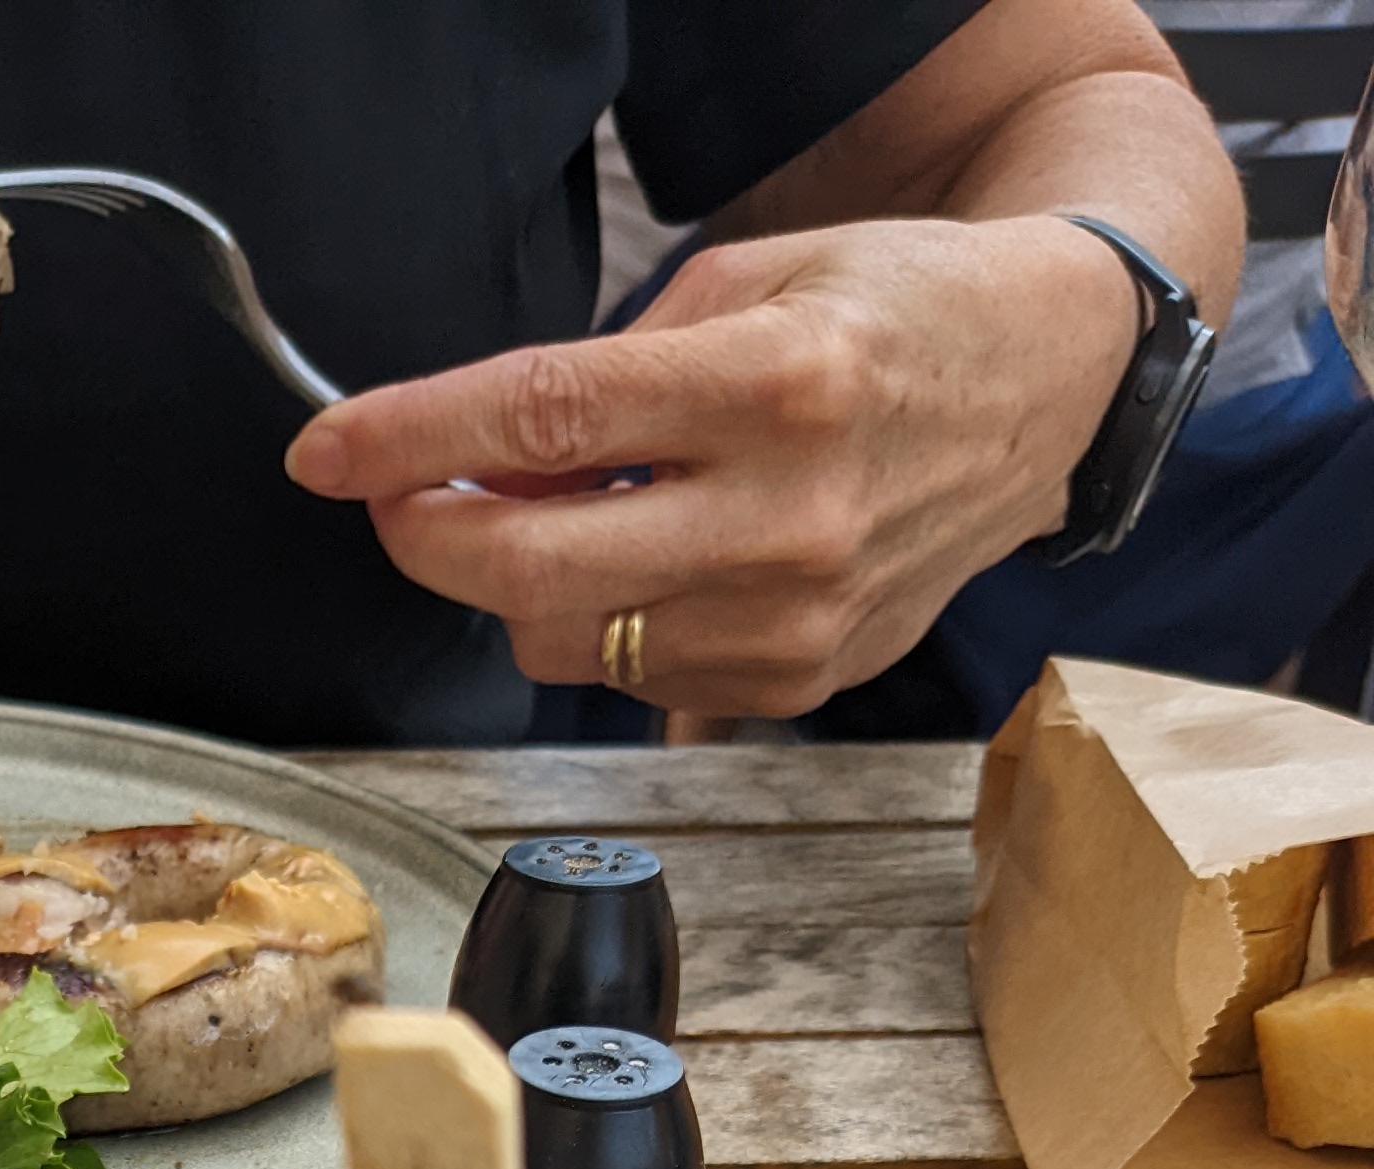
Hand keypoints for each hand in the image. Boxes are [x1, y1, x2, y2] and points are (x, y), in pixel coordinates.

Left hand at [284, 215, 1143, 717]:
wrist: (1048, 388)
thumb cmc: (899, 315)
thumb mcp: (755, 281)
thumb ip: (609, 372)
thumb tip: (478, 457)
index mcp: (776, 381)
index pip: (541, 419)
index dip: (408, 441)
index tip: (325, 453)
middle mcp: (786, 514)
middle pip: (525, 569)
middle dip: (426, 539)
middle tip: (402, 498)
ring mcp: (793, 617)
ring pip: (564, 641)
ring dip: (517, 584)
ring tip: (556, 514)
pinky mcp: (797, 681)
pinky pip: (634, 680)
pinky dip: (605, 623)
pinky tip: (647, 560)